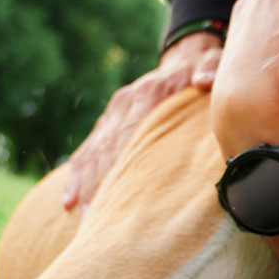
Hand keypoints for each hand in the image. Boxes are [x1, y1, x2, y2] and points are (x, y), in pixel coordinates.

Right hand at [60, 32, 222, 209]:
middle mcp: (122, 104)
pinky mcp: (106, 124)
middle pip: (105, 148)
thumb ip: (209, 71)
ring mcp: (111, 115)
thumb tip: (204, 81)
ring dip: (85, 185)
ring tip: (82, 216)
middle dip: (98, 182)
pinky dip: (76, 177)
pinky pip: (86, 152)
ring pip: (91, 153)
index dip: (119, 161)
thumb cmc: (200, 72)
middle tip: (96, 215)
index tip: (115, 191)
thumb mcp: (209, 65)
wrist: (182, 61)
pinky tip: (69, 202)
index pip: (128, 131)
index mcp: (146, 93)